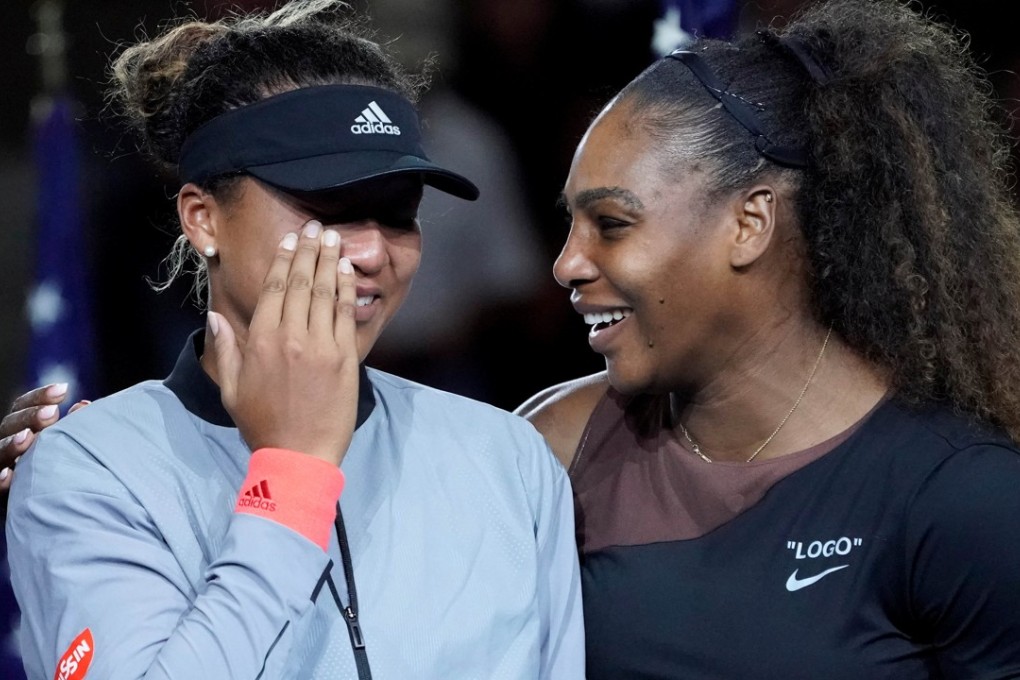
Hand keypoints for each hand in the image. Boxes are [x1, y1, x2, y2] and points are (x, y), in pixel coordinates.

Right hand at [0, 383, 89, 492]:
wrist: (54, 513)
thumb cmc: (63, 472)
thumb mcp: (65, 447)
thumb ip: (72, 428)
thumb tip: (83, 406)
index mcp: (23, 431)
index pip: (24, 408)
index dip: (39, 397)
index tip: (63, 390)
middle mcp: (9, 447)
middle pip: (10, 425)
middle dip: (30, 417)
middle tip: (52, 413)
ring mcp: (2, 468)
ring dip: (11, 445)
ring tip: (27, 438)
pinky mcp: (1, 493)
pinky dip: (0, 479)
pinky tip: (8, 475)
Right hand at [209, 221, 359, 465]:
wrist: (298, 455)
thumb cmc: (262, 424)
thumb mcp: (231, 389)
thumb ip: (224, 349)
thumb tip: (214, 316)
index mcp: (259, 341)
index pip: (272, 289)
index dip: (281, 261)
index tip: (289, 241)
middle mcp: (290, 337)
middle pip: (299, 282)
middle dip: (308, 251)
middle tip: (316, 227)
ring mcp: (320, 346)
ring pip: (324, 293)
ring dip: (329, 261)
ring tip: (333, 238)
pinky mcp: (344, 358)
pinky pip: (344, 314)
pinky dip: (346, 289)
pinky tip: (347, 271)